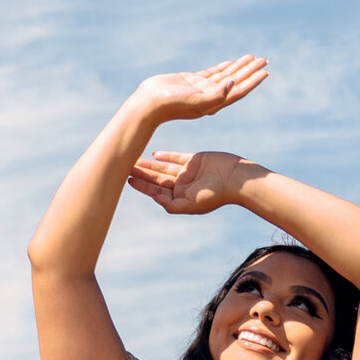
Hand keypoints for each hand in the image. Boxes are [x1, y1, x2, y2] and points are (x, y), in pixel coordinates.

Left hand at [127, 150, 245, 215]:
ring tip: (134, 159)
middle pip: (157, 179)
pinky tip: (154, 154)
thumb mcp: (191, 205)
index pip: (157, 191)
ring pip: (164, 168)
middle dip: (142, 174)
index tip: (127, 179)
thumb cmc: (215, 194)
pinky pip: (177, 158)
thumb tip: (154, 198)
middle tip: (124, 165)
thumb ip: (172, 205)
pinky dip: (166, 156)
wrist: (235, 179)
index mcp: (181, 199)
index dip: (142, 186)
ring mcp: (188, 173)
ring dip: (150, 165)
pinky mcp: (195, 161)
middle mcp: (182, 187)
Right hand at [131, 56, 267, 122]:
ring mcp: (202, 89)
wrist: (150, 104)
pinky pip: (213, 73)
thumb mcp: (197, 102)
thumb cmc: (172, 106)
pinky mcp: (192, 81)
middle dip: (250, 71)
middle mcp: (211, 96)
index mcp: (215, 103)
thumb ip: (217, 95)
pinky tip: (231, 63)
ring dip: (239, 67)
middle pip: (236, 81)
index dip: (253, 81)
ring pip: (226, 75)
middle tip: (265, 60)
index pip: (239, 91)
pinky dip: (224, 68)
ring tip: (252, 57)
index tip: (265, 71)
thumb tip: (234, 83)